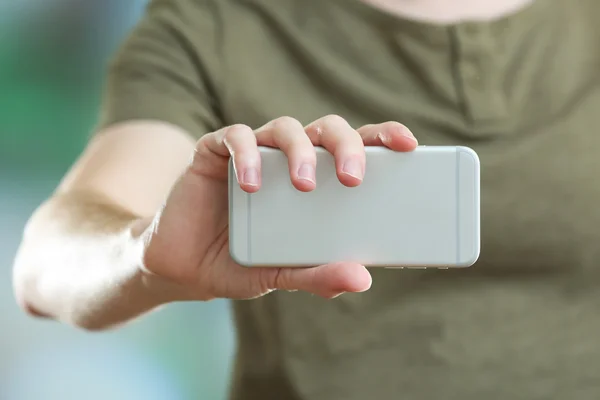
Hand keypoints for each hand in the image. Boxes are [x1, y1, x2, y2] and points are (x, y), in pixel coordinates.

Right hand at [141, 115, 417, 300]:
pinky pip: (235, 138)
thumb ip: (317, 273)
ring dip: (300, 151)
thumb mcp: (283, 274)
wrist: (183, 268)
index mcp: (314, 180)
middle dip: (346, 145)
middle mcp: (286, 160)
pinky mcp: (215, 153)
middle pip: (327, 129)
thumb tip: (363, 278)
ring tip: (304, 185)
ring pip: (285, 128)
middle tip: (354, 179)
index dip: (382, 137)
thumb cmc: (240, 263)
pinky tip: (251, 185)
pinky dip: (247, 155)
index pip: (355, 147)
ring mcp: (252, 154)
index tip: (410, 145)